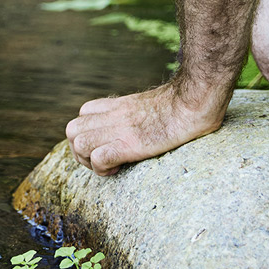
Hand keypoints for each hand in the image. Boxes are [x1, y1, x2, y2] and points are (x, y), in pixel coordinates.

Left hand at [65, 80, 227, 175]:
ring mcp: (120, 128)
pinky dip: (102, 167)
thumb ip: (139, 110)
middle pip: (72, 129)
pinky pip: (99, 157)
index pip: (83, 113)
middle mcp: (114, 115)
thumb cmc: (185, 105)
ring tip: (109, 165)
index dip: (88, 131)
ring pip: (79, 143)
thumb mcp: (153, 103)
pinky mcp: (131, 143)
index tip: (106, 143)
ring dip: (88, 161)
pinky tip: (119, 167)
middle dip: (79, 150)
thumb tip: (143, 122)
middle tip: (101, 160)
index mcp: (118, 105)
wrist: (196, 101)